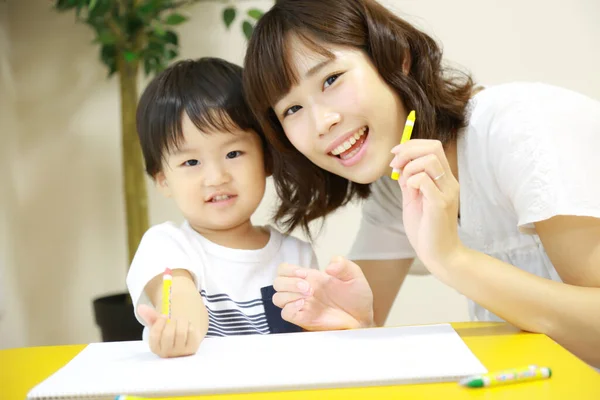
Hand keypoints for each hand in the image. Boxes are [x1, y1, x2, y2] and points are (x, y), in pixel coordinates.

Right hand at [138, 304, 201, 357]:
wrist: (184, 337)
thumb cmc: (168, 330)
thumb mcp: (158, 324)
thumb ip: (150, 316)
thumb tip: (141, 307)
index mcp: (155, 348)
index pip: (154, 336)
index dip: (159, 323)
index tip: (164, 316)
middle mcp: (167, 353)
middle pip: (168, 335)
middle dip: (172, 322)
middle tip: (174, 319)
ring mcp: (180, 352)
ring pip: (181, 333)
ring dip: (181, 322)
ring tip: (181, 320)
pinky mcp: (192, 349)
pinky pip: (192, 333)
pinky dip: (190, 325)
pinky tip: (188, 326)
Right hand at [272, 256, 373, 330]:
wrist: (363, 318)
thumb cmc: (357, 297)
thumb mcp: (354, 275)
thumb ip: (343, 265)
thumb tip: (329, 267)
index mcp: (310, 278)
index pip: (284, 270)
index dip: (288, 270)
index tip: (304, 274)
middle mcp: (302, 291)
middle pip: (277, 283)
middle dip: (289, 282)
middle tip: (309, 287)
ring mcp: (302, 306)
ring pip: (278, 298)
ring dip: (290, 294)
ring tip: (309, 295)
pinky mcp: (303, 319)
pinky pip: (286, 313)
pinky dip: (291, 308)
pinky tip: (305, 305)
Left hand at [390, 139, 463, 276]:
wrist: (438, 254)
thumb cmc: (426, 229)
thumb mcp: (413, 199)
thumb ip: (409, 181)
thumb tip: (399, 164)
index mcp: (444, 179)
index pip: (433, 146)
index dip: (411, 145)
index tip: (395, 154)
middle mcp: (449, 182)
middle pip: (434, 147)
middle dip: (408, 150)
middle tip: (395, 164)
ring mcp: (447, 192)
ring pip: (429, 161)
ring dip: (410, 167)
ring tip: (404, 183)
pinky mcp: (440, 204)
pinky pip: (425, 180)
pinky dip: (412, 181)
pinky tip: (410, 192)